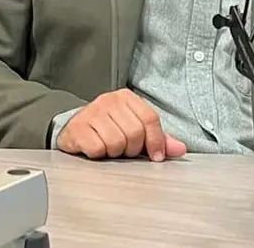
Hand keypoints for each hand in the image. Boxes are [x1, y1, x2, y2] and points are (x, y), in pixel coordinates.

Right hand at [56, 89, 187, 161]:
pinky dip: (98, 154)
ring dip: (114, 153)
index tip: (156, 156)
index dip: (156, 141)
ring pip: (116, 142)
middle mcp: (108, 100)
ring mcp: (91, 112)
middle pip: (134, 132)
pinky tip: (95, 149)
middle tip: (124, 150)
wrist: (74, 130)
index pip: (150, 118)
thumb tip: (180, 149)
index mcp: (126, 97)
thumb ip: (158, 139)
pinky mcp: (77, 127)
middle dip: (132, 149)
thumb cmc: (107, 130)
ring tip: (109, 148)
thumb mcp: (135, 131)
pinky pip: (97, 148)